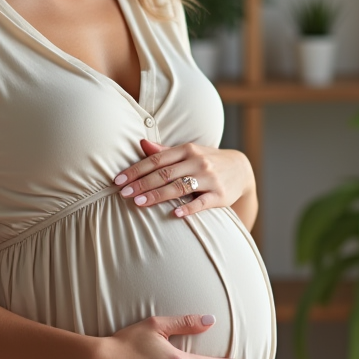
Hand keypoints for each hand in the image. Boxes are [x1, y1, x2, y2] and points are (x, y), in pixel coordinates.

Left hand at [114, 139, 253, 217]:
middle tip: (123, 194)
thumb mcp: (188, 152)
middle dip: (142, 183)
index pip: (156, 160)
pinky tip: (175, 214)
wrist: (240, 169)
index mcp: (187, 150)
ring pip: (180, 187)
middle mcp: (198, 161)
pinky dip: (189, 208)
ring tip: (139, 202)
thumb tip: (140, 143)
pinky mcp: (220, 195)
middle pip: (165, 173)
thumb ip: (164, 151)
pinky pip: (202, 202)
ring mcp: (209, 178)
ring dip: (158, 195)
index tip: (118, 181)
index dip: (136, 170)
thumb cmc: (206, 160)